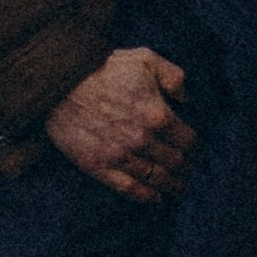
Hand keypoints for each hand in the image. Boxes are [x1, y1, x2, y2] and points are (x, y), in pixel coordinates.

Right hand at [44, 47, 194, 205]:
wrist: (59, 82)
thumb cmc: (103, 68)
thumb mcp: (145, 59)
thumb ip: (173, 76)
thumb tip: (187, 98)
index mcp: (158, 114)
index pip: (189, 141)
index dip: (196, 149)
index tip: (196, 151)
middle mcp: (142, 139)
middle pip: (176, 163)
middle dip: (187, 169)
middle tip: (190, 172)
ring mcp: (120, 156)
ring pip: (156, 179)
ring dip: (172, 186)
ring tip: (179, 188)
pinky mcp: (99, 167)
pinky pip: (129, 189)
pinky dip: (147, 197)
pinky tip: (156, 198)